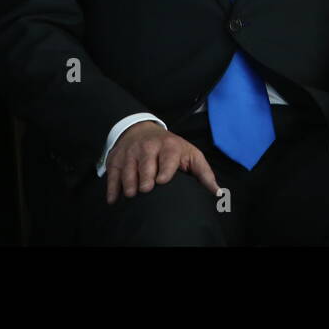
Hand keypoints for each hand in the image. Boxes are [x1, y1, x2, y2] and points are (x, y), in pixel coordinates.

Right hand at [103, 120, 218, 204]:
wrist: (142, 129)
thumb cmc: (171, 148)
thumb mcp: (190, 154)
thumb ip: (204, 173)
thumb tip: (217, 192)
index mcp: (169, 146)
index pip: (167, 157)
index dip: (164, 169)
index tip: (161, 181)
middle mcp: (148, 147)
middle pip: (145, 165)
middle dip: (145, 179)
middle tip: (146, 189)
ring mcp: (130, 152)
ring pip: (127, 170)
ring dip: (129, 184)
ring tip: (133, 194)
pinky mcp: (116, 158)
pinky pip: (112, 175)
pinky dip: (112, 188)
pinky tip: (115, 199)